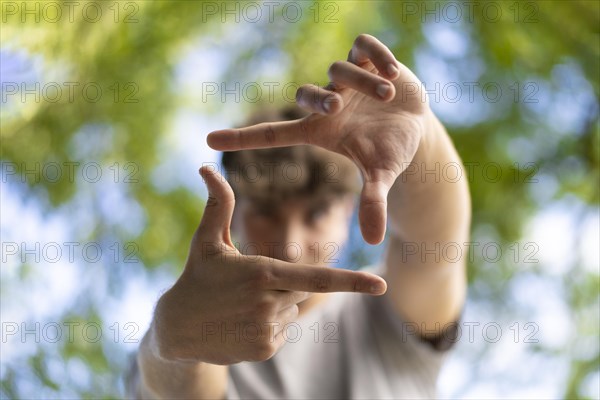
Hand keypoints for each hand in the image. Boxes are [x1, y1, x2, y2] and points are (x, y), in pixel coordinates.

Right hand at [152, 166, 386, 364]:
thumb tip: (206, 167)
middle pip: (299, 290)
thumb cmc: (196, 276)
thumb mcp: (206, 239)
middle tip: (246, 286)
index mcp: (262, 273)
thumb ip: (218, 203)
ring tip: (241, 306)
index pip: (315, 277)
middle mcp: (268, 304)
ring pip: (292, 310)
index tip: (380, 285)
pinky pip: (283, 331)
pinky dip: (269, 325)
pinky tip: (241, 322)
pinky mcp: (264, 350)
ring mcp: (266, 330)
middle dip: (281, 285)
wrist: (176, 328)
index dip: (351, 281)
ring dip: (274, 305)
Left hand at [207, 34, 428, 244]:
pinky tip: (392, 73)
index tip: (208, 140)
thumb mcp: (380, 174)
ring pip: (340, 69)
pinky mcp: (369, 58)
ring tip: (387, 97)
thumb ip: (372, 202)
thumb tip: (373, 242)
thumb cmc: (388, 151)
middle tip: (337, 108)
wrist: (413, 124)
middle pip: (307, 94)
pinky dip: (376, 56)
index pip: (275, 134)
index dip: (243, 137)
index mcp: (320, 131)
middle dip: (318, 99)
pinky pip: (363, 46)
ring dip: (362, 82)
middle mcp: (329, 103)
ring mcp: (348, 79)